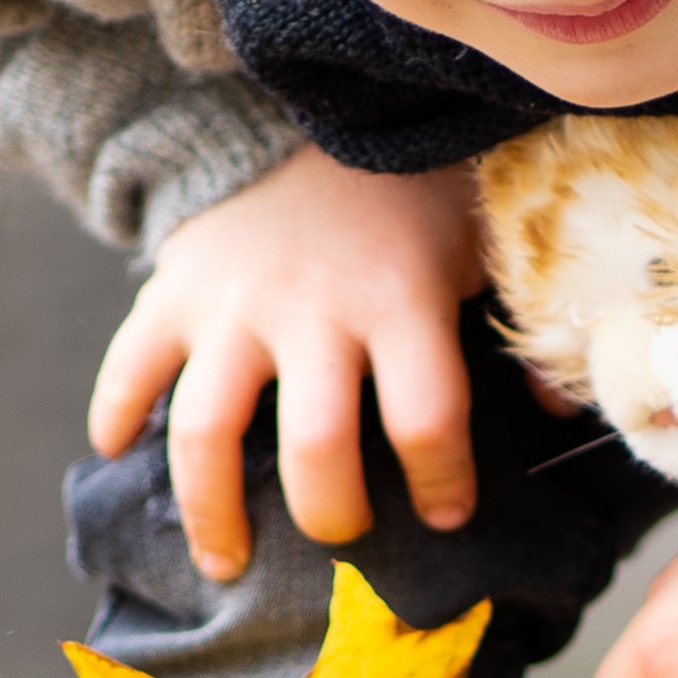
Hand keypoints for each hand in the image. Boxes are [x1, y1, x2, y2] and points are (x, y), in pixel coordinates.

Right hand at [91, 151, 487, 582]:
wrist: (312, 113)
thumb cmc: (411, 198)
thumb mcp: (482, 247)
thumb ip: (518, 330)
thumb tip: (561, 412)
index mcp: (400, 299)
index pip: (426, 418)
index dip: (442, 483)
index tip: (448, 516)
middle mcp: (311, 309)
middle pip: (314, 447)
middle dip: (331, 516)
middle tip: (341, 539)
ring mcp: (231, 305)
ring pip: (204, 433)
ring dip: (211, 513)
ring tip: (224, 563)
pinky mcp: (172, 290)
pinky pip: (127, 369)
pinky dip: (115, 418)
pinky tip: (120, 458)